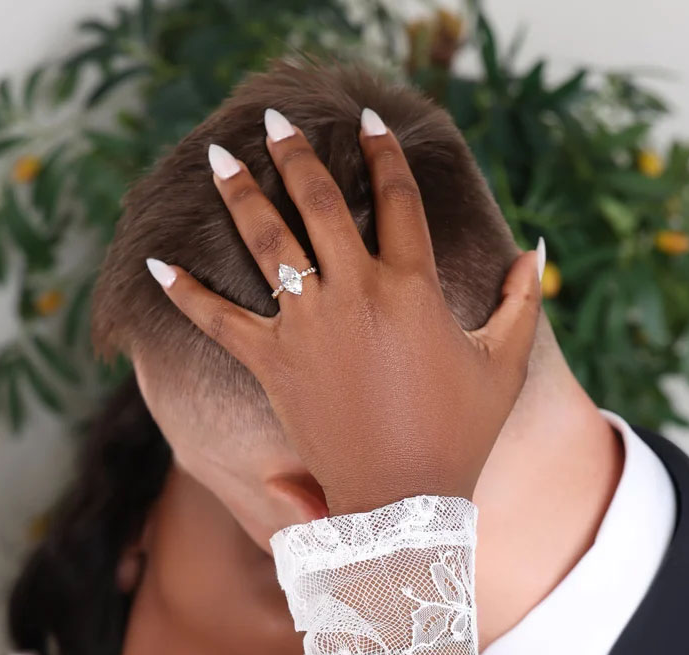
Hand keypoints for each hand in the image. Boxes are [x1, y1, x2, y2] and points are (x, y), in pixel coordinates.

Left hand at [147, 107, 541, 514]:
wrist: (403, 500)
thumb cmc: (460, 434)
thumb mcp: (504, 364)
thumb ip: (521, 302)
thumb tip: (534, 251)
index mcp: (413, 286)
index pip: (398, 199)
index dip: (385, 153)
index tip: (369, 120)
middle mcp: (354, 293)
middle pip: (320, 202)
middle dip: (296, 153)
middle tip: (274, 121)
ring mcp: (308, 326)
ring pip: (266, 241)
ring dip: (240, 193)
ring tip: (217, 157)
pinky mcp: (272, 363)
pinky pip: (218, 320)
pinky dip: (185, 293)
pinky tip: (155, 264)